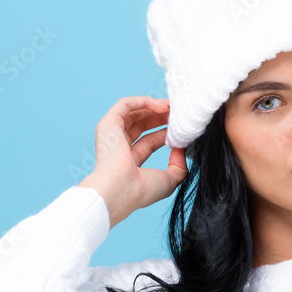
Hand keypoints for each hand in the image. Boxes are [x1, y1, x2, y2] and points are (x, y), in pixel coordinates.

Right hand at [78, 96, 187, 228]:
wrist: (122, 189)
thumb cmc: (142, 190)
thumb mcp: (169, 180)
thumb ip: (179, 166)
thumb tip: (180, 148)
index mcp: (130, 161)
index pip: (150, 141)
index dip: (166, 132)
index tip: (182, 129)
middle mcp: (119, 147)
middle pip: (142, 124)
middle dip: (161, 117)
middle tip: (178, 114)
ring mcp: (112, 135)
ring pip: (133, 112)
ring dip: (154, 106)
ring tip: (173, 107)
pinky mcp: (108, 124)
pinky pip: (125, 104)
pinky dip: (144, 101)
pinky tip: (162, 107)